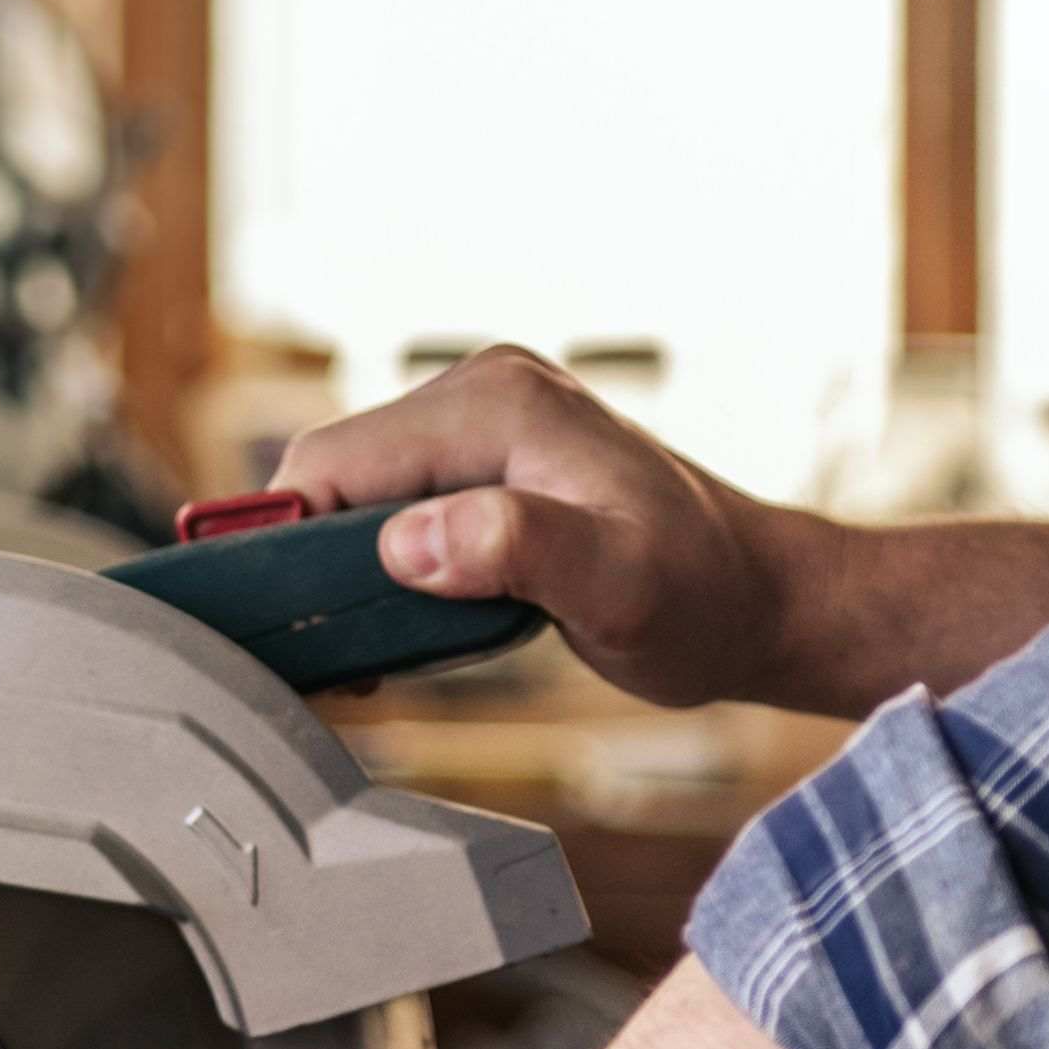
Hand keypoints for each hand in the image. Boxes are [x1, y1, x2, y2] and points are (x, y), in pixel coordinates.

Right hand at [272, 347, 822, 712]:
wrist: (759, 598)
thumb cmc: (702, 598)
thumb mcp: (618, 587)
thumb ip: (516, 549)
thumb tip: (407, 542)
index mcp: (496, 403)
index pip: (333, 460)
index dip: (290, 544)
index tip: (297, 631)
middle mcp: (480, 390)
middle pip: (334, 473)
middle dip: (316, 562)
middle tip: (344, 658)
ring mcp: (484, 421)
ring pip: (357, 492)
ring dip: (347, 568)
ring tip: (378, 649)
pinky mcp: (489, 458)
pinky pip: (396, 500)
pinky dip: (382, 561)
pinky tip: (410, 619)